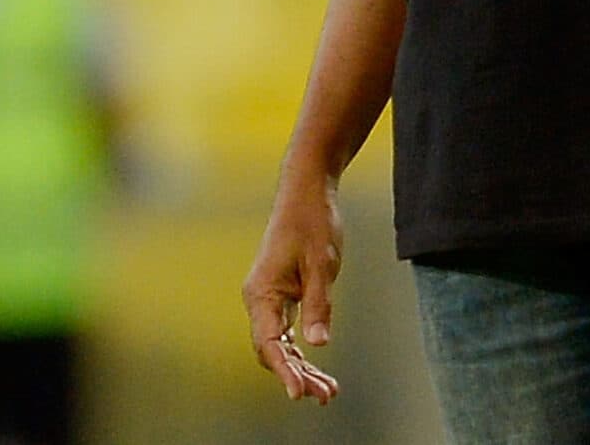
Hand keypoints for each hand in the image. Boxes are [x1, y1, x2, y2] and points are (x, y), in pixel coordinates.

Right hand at [242, 177, 345, 402]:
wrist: (306, 193)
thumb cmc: (311, 222)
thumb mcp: (322, 264)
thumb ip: (319, 304)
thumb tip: (318, 343)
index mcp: (263, 292)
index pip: (269, 342)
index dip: (284, 370)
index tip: (299, 393)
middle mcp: (260, 299)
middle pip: (273, 350)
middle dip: (297, 375)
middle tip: (326, 396)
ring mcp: (270, 299)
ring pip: (280, 345)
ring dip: (302, 368)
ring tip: (328, 391)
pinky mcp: (282, 296)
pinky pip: (287, 333)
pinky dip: (302, 352)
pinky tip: (319, 368)